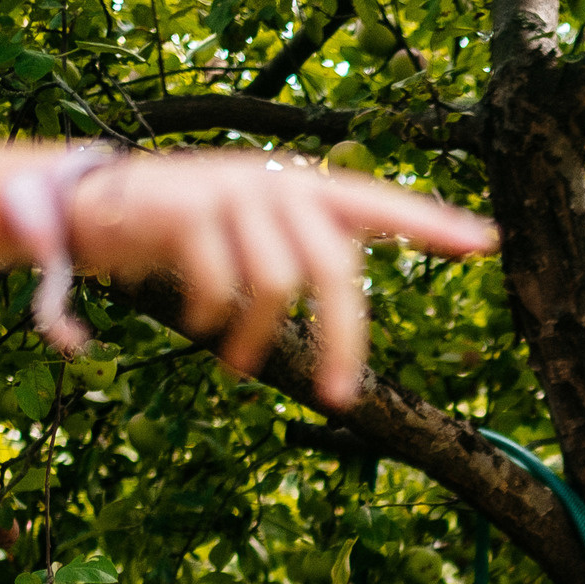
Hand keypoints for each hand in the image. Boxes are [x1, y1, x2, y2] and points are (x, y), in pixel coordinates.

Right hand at [69, 154, 497, 408]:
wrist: (100, 205)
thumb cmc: (193, 233)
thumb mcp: (257, 235)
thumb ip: (305, 253)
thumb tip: (347, 320)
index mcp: (307, 192)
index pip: (382, 205)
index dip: (431, 225)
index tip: (484, 242)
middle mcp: (280, 183)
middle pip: (335, 271)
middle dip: (342, 342)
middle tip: (338, 399)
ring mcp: (235, 190)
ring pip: (276, 285)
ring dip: (259, 339)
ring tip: (241, 365)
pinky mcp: (190, 208)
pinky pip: (222, 283)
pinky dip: (216, 317)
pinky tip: (207, 326)